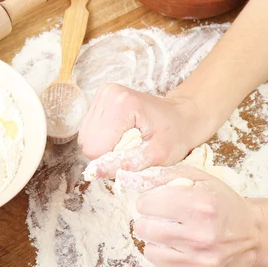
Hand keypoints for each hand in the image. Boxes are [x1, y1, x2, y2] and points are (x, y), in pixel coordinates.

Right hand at [77, 83, 211, 179]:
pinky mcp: (99, 98)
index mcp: (123, 104)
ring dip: (105, 146)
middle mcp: (108, 94)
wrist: (181, 117)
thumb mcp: (156, 157)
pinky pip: (88, 131)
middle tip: (132, 147)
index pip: (95, 149)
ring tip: (128, 140)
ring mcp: (102, 93)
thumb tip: (93, 173)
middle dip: (108, 153)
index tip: (133, 153)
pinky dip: (103, 138)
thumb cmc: (174, 137)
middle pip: (88, 143)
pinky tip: (120, 134)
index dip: (112, 160)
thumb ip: (123, 165)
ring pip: (86, 138)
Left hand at [117, 165, 263, 266]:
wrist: (253, 235)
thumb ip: (162, 175)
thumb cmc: (221, 204)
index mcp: (201, 205)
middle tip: (162, 220)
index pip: (147, 204)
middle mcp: (202, 236)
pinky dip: (161, 264)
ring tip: (170, 237)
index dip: (148, 201)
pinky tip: (174, 253)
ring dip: (154, 243)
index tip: (157, 202)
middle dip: (148, 222)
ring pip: (149, 253)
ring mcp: (201, 263)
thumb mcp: (198, 179)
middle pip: (144, 229)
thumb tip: (127, 178)